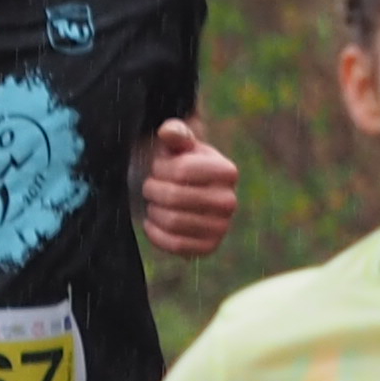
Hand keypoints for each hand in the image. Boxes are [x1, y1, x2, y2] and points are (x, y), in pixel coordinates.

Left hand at [135, 117, 240, 258]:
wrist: (180, 196)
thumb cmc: (176, 166)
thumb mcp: (176, 146)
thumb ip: (174, 133)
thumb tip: (168, 132)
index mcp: (227, 171)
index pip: (181, 171)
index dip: (159, 169)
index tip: (158, 168)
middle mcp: (230, 200)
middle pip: (174, 197)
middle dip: (152, 191)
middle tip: (150, 187)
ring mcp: (222, 227)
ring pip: (172, 221)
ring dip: (153, 211)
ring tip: (154, 203)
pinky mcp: (208, 248)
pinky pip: (174, 245)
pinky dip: (156, 234)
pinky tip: (154, 222)